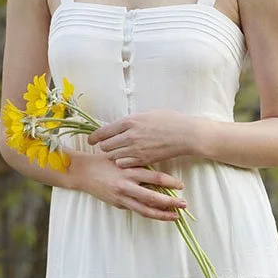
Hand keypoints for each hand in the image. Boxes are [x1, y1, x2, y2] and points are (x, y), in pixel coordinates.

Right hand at [69, 151, 186, 221]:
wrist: (83, 172)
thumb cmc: (106, 162)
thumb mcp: (125, 159)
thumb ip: (140, 166)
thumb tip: (161, 174)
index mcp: (131, 171)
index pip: (156, 178)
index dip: (170, 183)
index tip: (182, 186)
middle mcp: (127, 185)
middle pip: (153, 197)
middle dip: (170, 203)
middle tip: (184, 204)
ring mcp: (122, 197)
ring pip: (145, 209)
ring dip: (162, 214)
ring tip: (175, 216)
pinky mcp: (117, 204)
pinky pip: (136, 210)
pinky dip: (149, 212)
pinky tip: (159, 214)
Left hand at [87, 109, 201, 167]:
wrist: (186, 134)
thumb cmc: (170, 120)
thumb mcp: (148, 113)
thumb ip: (132, 120)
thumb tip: (120, 125)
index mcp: (130, 121)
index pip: (103, 131)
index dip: (94, 137)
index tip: (91, 140)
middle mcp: (130, 135)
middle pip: (105, 145)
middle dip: (105, 146)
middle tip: (110, 145)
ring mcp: (135, 149)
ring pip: (112, 156)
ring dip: (114, 154)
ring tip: (120, 152)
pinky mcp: (142, 160)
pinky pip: (123, 164)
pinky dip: (123, 162)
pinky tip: (129, 158)